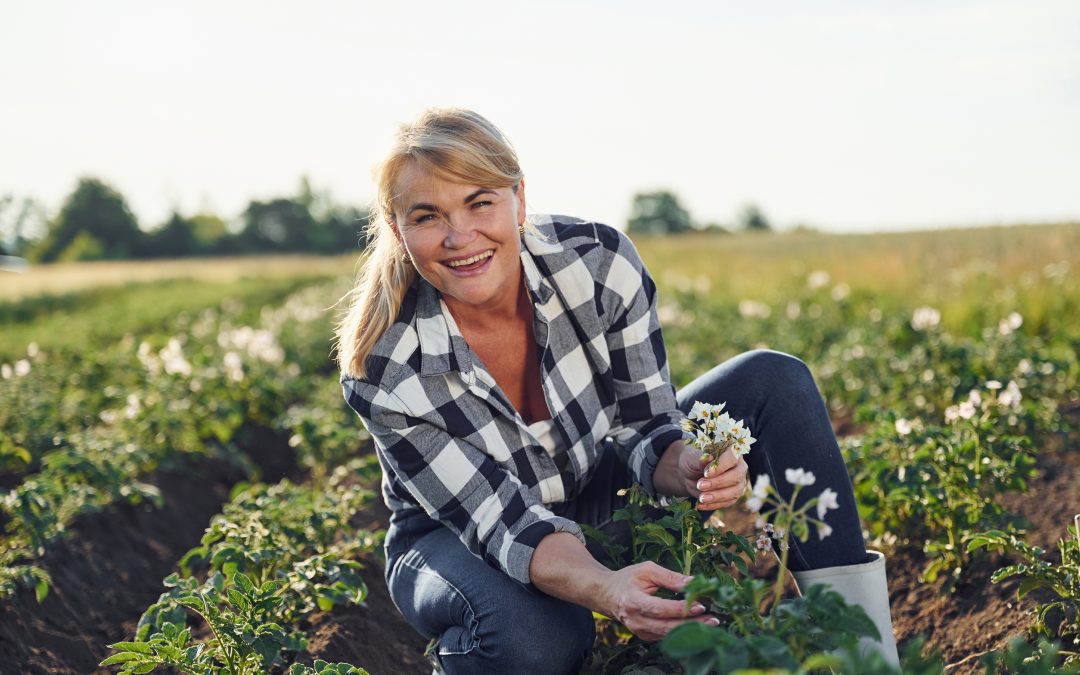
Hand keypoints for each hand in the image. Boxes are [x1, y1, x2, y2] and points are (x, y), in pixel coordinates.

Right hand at [602, 561, 716, 640]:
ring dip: (691, 630)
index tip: (701, 606)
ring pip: (669, 635)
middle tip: (714, 619)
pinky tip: (698, 625)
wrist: (608, 595)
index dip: (681, 609)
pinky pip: (666, 636)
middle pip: (667, 627)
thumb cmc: (628, 579)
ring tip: (711, 623)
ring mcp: (640, 632)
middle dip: (692, 624)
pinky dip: (683, 631)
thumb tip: (693, 582)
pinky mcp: (645, 637)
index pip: (660, 609)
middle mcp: (635, 621)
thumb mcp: (647, 570)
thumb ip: (669, 577)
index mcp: (633, 602)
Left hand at [683, 446, 747, 510]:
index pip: (732, 457)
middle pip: (735, 476)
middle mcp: (739, 466)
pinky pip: (727, 502)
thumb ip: (700, 459)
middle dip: (717, 483)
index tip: (706, 473)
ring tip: (701, 498)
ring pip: (734, 492)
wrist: (690, 474)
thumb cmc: (694, 461)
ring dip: (717, 496)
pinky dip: (713, 504)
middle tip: (700, 485)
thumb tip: (707, 458)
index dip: (720, 466)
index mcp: (731, 450)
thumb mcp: (693, 457)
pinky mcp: (733, 496)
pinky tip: (701, 504)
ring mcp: (738, 482)